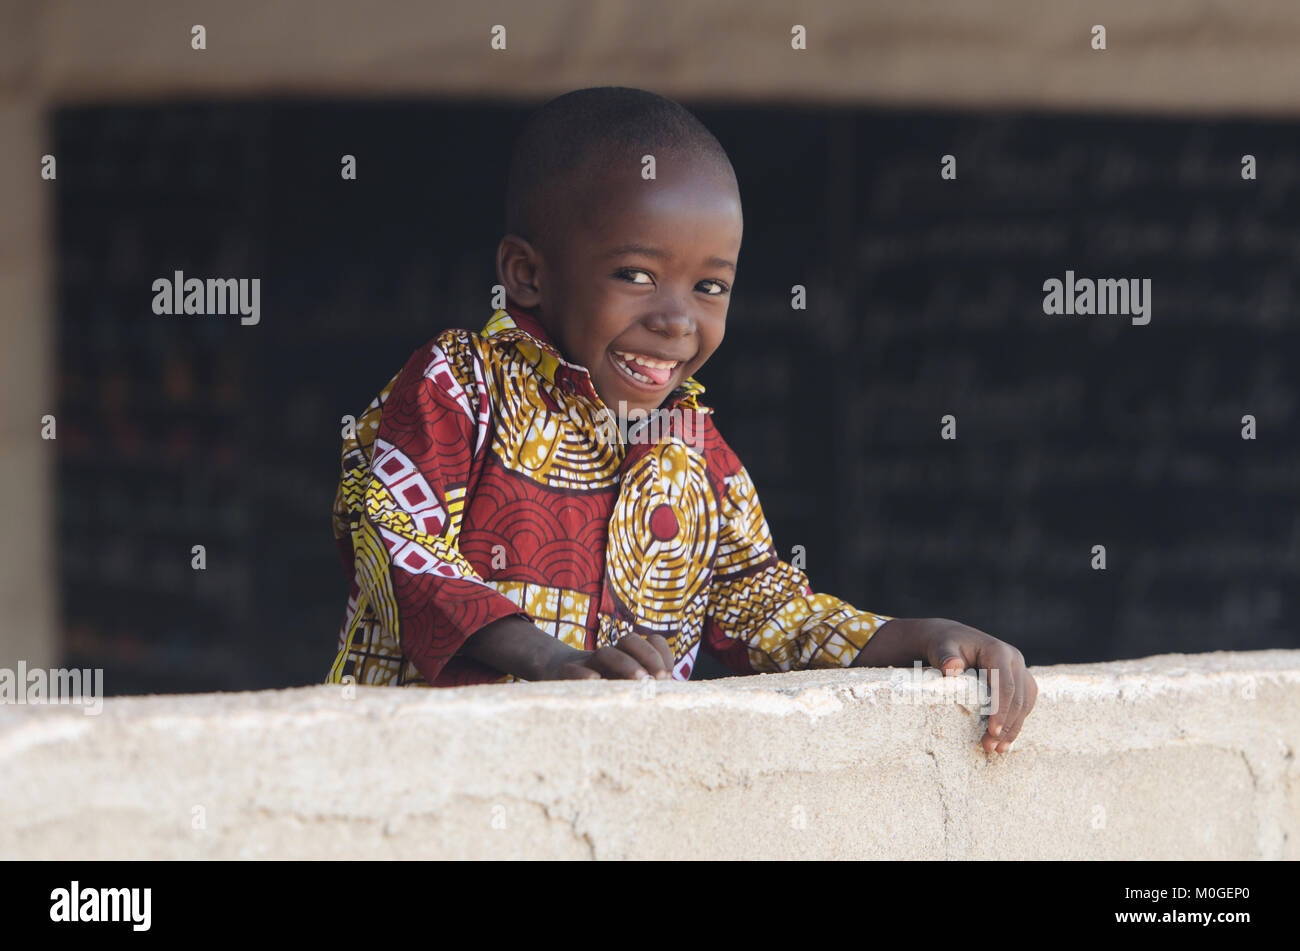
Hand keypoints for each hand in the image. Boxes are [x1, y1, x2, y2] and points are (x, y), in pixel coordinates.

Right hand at [539, 633, 674, 680]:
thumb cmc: (597, 684)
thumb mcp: (622, 683)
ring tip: (641, 680)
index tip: (668, 674)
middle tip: (660, 678)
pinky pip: (572, 670)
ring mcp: (585, 662)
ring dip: (625, 663)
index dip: (659, 652)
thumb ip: (645, 684)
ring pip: (605, 652)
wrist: (553, 671)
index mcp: (624, 655)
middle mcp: (607, 655)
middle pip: (629, 641)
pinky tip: (597, 681)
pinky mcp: (563, 674)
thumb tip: (669, 689)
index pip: (647, 642)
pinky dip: (584, 674)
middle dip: (648, 655)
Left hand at [921, 620, 1036, 753]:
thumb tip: (952, 668)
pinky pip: (1024, 702)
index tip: (993, 732)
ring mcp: (1019, 669)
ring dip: (1014, 728)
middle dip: (1007, 725)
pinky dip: (1017, 721)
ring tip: (998, 749)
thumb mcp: (941, 648)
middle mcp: (1014, 659)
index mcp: (998, 651)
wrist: (951, 638)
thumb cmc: (944, 644)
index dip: (1001, 710)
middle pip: (1018, 698)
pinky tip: (1005, 738)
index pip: (1005, 685)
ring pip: (1025, 703)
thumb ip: (945, 658)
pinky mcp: (1019, 679)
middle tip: (991, 747)